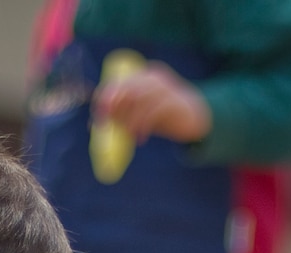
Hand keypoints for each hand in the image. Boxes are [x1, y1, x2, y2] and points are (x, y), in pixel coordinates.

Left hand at [93, 63, 211, 143]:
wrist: (197, 118)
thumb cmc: (165, 116)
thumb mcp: (140, 115)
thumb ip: (122, 115)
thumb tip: (94, 124)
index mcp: (143, 76)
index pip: (119, 82)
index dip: (106, 96)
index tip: (99, 114)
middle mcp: (153, 77)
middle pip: (128, 88)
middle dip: (115, 106)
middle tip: (108, 124)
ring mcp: (166, 87)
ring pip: (140, 99)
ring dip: (129, 118)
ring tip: (128, 134)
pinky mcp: (175, 100)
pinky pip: (154, 111)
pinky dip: (144, 125)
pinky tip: (141, 138)